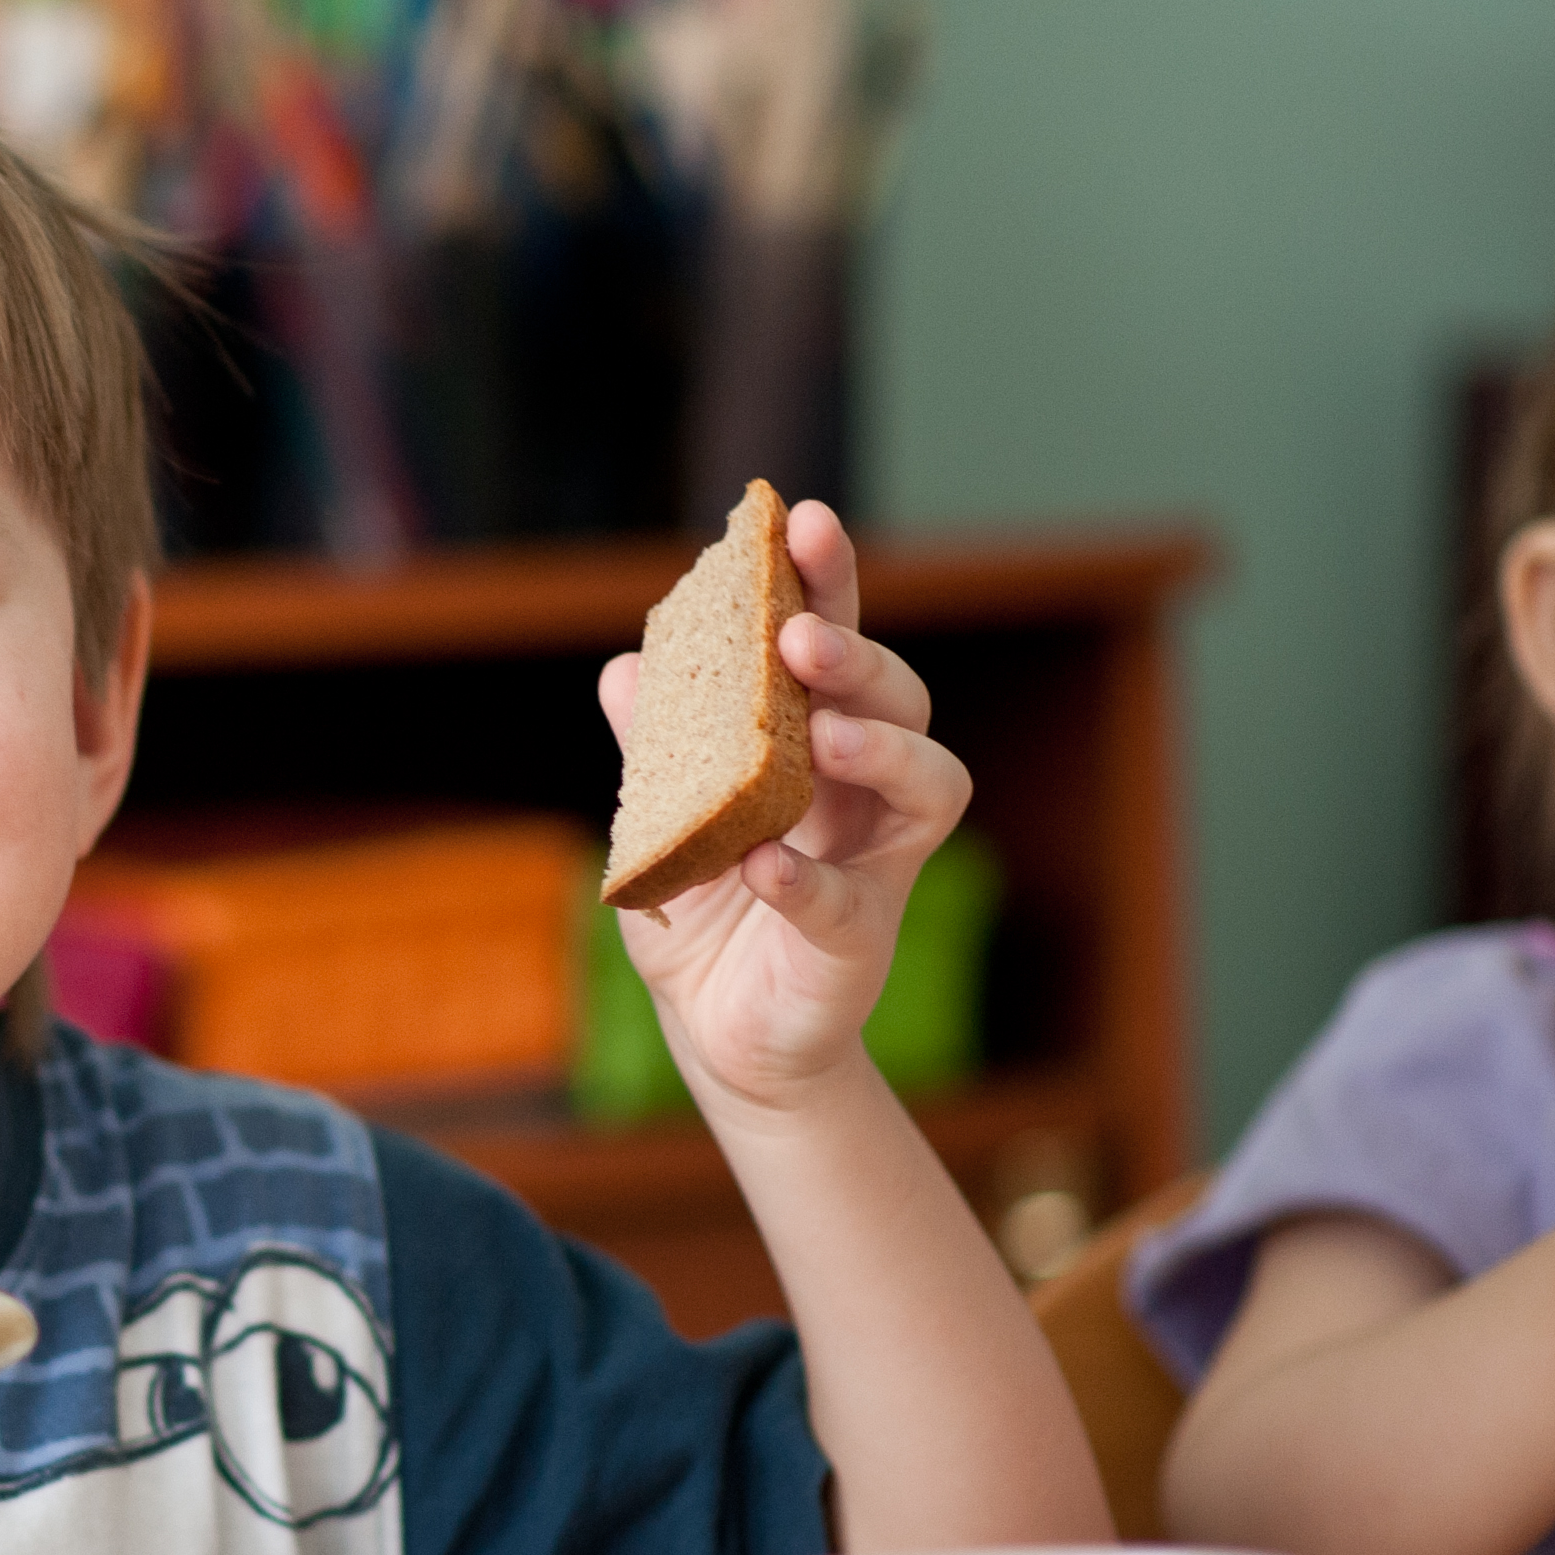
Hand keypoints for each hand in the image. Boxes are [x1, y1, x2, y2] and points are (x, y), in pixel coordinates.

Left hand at [597, 499, 969, 1111]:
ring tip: (824, 735)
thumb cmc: (707, 915)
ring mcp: (875, 861)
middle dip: (861, 656)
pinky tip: (761, 865)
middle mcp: (863, 790)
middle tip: (803, 638)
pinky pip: (848, 901)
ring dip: (880, 748)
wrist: (719, 1035)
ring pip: (930, 784)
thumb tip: (623, 669)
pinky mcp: (861, 937)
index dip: (828, 583)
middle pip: (901, 697)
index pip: (834, 646)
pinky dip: (805, 881)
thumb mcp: (660, 823)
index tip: (803, 520)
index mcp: (815, 743)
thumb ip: (653, 752)